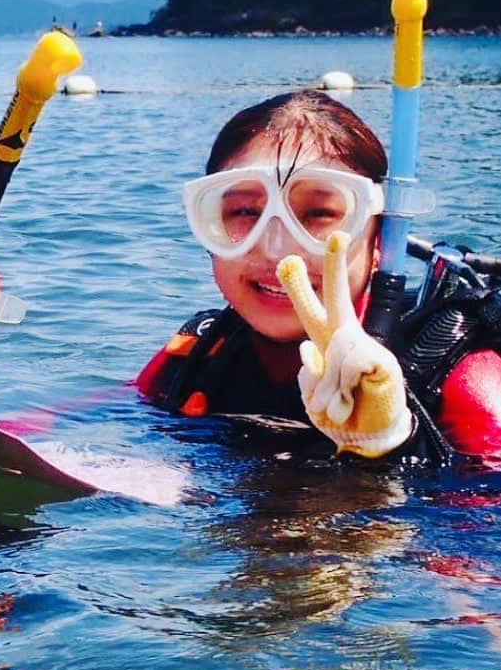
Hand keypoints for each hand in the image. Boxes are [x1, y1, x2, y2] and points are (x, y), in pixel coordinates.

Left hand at [276, 231, 412, 457]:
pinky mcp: (382, 364)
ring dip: (330, 386)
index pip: (314, 308)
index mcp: (328, 340)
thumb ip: (309, 373)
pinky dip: (346, 388)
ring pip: (338, 349)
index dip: (300, 285)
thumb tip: (308, 349)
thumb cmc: (340, 409)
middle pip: (337, 298)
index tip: (288, 259)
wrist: (370, 434)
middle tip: (336, 235)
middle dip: (334, 267)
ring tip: (337, 404)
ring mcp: (365, 349)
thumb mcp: (313, 396)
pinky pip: (352, 367)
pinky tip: (355, 395)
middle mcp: (346, 338)